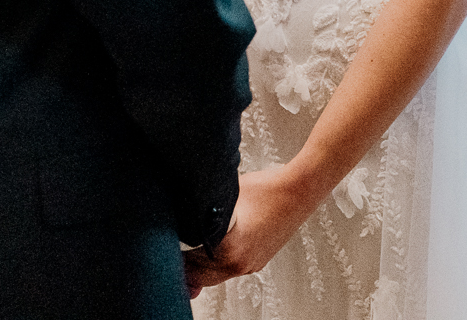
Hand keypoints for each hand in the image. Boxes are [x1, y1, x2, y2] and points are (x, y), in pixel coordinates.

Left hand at [182, 164, 318, 288]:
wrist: (300, 189)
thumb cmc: (268, 188)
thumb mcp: (225, 195)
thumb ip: (199, 208)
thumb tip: (179, 210)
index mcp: (228, 251)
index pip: (187, 266)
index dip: (174, 254)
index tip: (166, 242)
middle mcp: (239, 264)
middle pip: (198, 278)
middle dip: (185, 263)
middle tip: (175, 244)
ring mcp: (250, 265)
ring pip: (213, 276)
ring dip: (200, 263)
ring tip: (191, 243)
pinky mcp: (257, 261)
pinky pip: (229, 269)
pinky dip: (217, 261)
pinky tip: (214, 243)